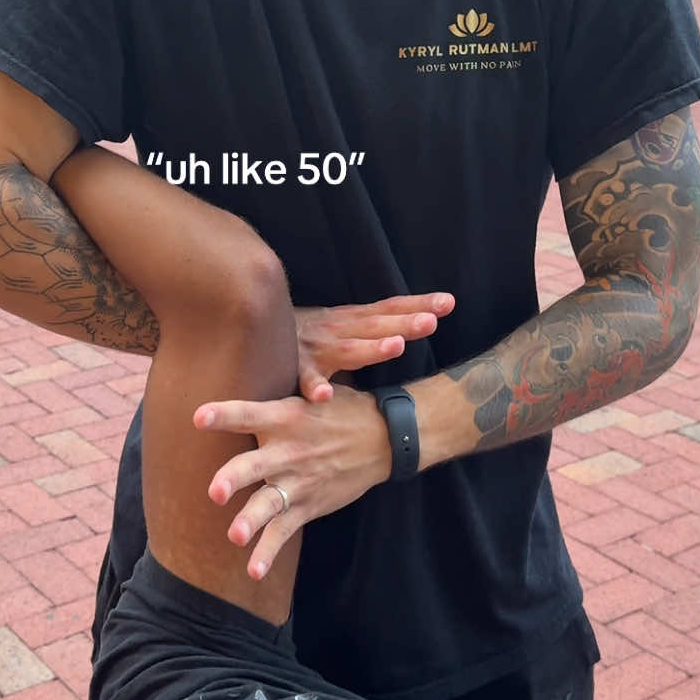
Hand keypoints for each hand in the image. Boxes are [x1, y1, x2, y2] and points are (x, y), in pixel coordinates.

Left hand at [193, 384, 390, 579]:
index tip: (198, 417)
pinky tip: (252, 571)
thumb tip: (236, 365)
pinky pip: (283, 532)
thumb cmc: (339, 409)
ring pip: (268, 504)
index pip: (249, 414)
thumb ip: (275, 395)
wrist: (385, 438)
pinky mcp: (307, 505)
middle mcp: (288, 451)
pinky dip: (268, 553)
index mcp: (286, 417)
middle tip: (215, 491)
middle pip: (254, 465)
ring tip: (235, 536)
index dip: (224, 415)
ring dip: (251, 521)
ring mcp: (298, 482)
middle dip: (234, 478)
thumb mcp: (311, 393)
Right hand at [295, 291, 453, 401]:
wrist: (250, 329)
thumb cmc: (301, 339)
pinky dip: (314, 386)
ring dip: (371, 347)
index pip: (388, 309)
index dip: (417, 305)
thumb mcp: (337, 332)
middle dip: (404, 322)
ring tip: (396, 345)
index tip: (449, 302)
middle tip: (432, 320)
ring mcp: (316, 348)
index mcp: (349, 320)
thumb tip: (401, 340)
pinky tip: (325, 396)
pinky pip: (304, 381)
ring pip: (348, 349)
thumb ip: (364, 340)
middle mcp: (336, 329)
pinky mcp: (293, 369)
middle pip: (376, 324)